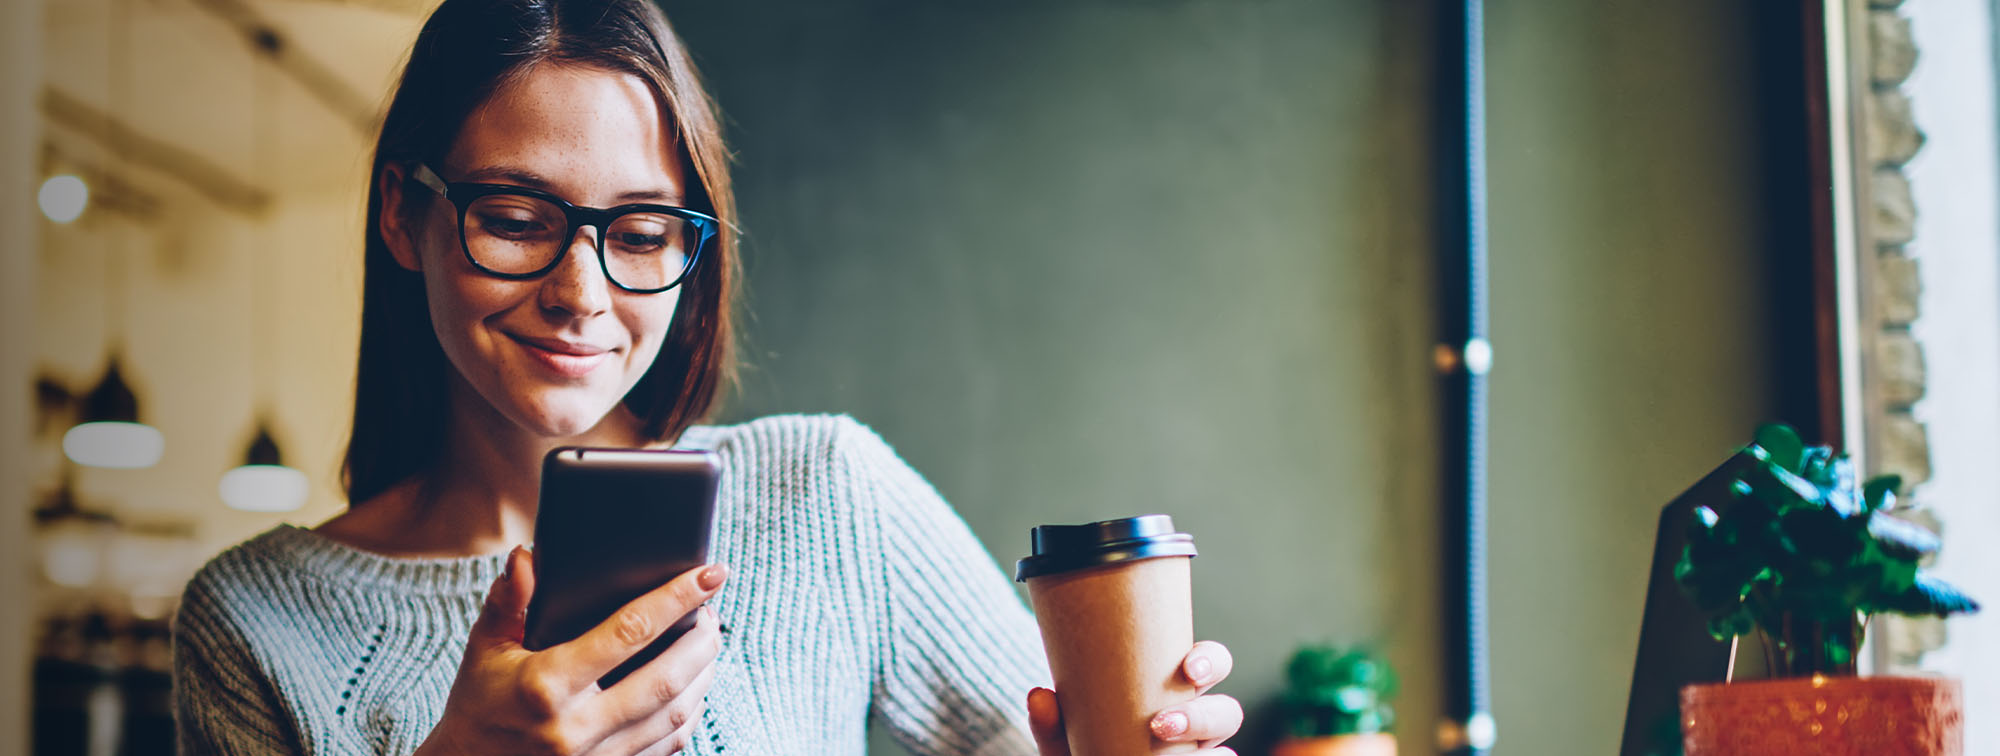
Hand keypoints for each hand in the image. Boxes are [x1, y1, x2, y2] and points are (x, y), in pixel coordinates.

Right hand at [414, 546, 727, 755]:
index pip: (629, 631)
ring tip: (709, 641)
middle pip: (666, 678)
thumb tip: (527, 556)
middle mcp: (576, 727)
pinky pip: (667, 745)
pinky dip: (690, 711)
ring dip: (703, 674)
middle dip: (703, 640)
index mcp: (546, 685)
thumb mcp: (485, 647)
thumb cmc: (479, 701)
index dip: (676, 598)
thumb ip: (509, 600)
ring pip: (675, 715)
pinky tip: (694, 685)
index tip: (710, 574)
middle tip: (714, 610)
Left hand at [1026, 640, 1242, 755]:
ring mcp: (1199, 755)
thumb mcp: (1063, 742)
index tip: (1189, 670)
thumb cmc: (1083, 750)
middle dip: (1205, 714)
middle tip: (1161, 724)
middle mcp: (1195, 723)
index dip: (1210, 661)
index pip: (1209, 666)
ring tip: (1162, 744)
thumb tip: (1040, 695)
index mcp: (1171, 691)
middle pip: (1227, 710)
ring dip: (1200, 744)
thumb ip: (1052, 725)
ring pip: (1224, 745)